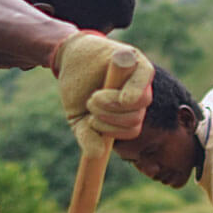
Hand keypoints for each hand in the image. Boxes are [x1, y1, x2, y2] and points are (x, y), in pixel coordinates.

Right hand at [52, 31, 154, 148]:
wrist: (68, 59)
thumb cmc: (78, 90)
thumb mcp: (78, 119)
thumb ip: (88, 137)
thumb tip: (96, 153)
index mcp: (129, 111)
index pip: (132, 130)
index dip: (113, 131)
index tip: (91, 123)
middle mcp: (138, 94)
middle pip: (136, 118)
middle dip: (110, 118)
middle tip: (91, 105)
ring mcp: (138, 76)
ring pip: (140, 103)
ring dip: (113, 105)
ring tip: (94, 96)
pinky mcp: (135, 58)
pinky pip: (144, 77)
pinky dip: (134, 91)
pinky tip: (123, 97)